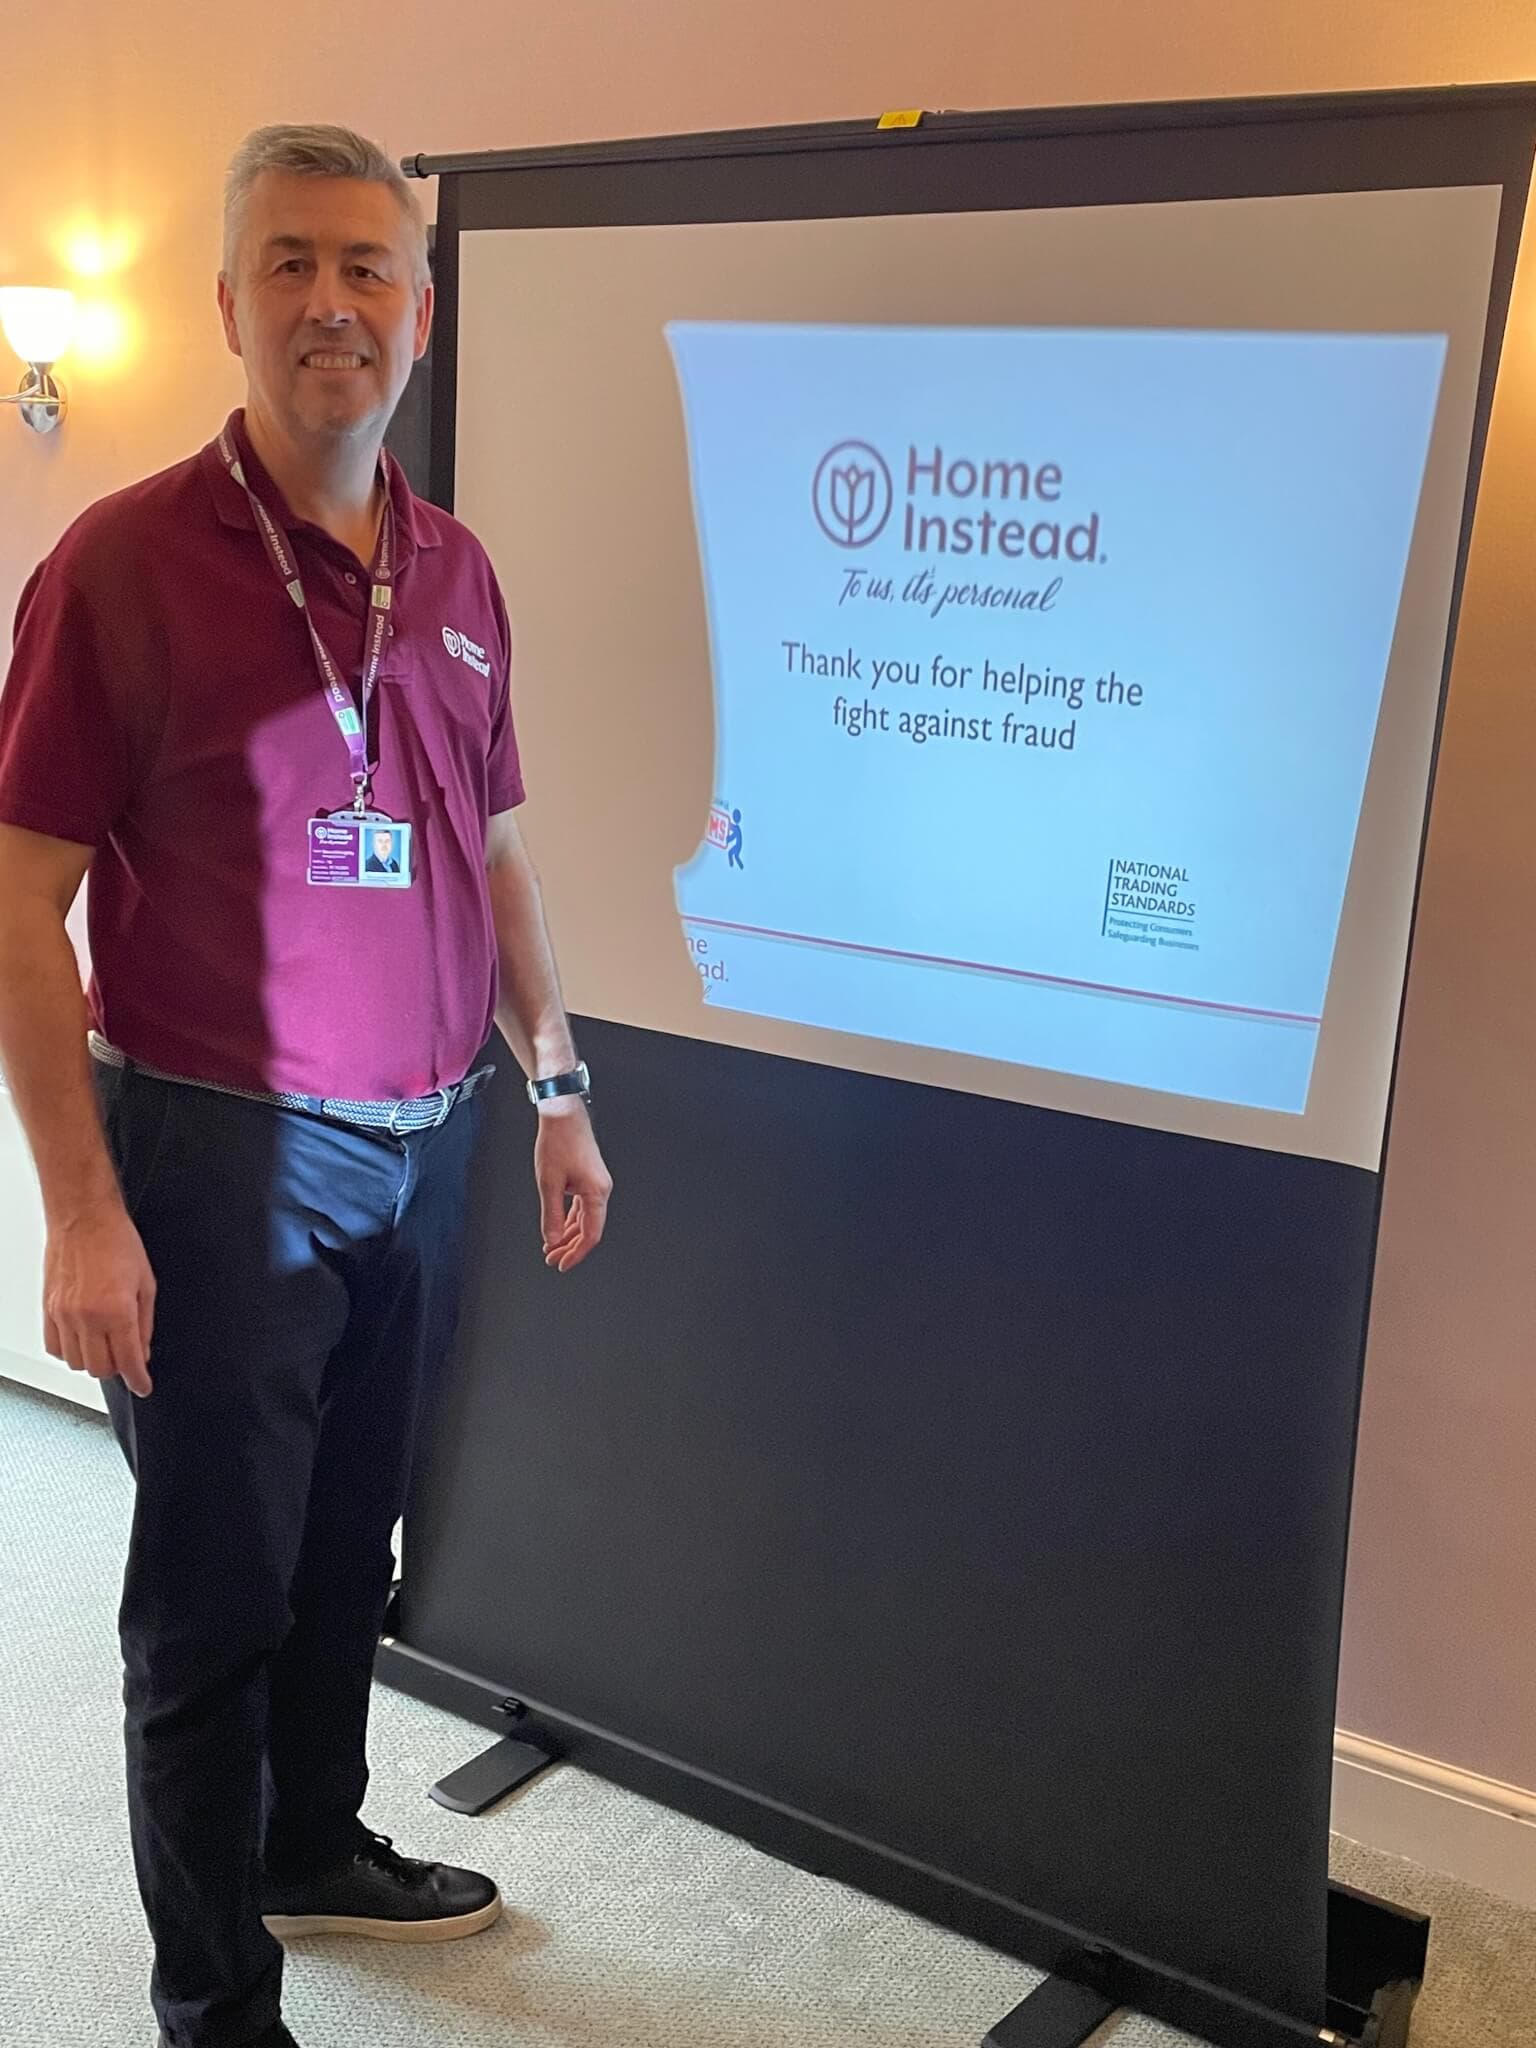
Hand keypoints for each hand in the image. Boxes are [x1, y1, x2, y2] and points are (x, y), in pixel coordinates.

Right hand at [42, 1200, 157, 1396]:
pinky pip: (54, 1348)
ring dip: (94, 1361)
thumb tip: (142, 1352)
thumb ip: (145, 1324)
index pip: (128, 1362)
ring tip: (105, 1345)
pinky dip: (70, 1352)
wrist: (84, 1219)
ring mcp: (64, 1315)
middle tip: (126, 1357)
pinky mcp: (48, 1310)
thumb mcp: (147, 1284)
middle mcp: (88, 1317)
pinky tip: (83, 1340)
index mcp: (117, 1311)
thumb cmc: (117, 1242)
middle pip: (100, 1369)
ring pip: (77, 1363)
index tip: (143, 1386)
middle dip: (118, 1369)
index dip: (138, 1380)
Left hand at [534, 1101, 611, 1272]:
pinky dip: (569, 1220)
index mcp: (597, 1192)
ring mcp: (595, 1184)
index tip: (561, 1264)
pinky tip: (558, 1229)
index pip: (590, 1234)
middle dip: (569, 1247)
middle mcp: (601, 1189)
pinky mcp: (588, 1179)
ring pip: (584, 1219)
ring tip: (551, 1247)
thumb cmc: (559, 1142)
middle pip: (588, 1229)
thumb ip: (551, 1215)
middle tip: (552, 1259)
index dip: (576, 1253)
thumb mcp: (549, 1183)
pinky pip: (581, 1207)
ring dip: (568, 1234)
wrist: (562, 1115)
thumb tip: (552, 1239)